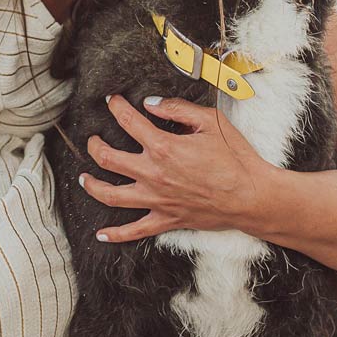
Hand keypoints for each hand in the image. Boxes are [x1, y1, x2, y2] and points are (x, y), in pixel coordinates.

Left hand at [79, 94, 280, 242]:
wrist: (252, 196)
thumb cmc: (236, 158)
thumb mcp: (211, 122)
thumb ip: (177, 109)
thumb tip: (151, 104)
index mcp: (164, 147)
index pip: (129, 122)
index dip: (117, 108)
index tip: (112, 102)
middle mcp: (154, 174)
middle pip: (108, 159)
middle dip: (95, 146)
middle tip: (93, 139)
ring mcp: (157, 200)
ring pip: (111, 195)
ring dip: (92, 186)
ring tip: (84, 179)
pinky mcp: (166, 220)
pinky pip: (134, 231)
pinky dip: (115, 234)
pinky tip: (101, 234)